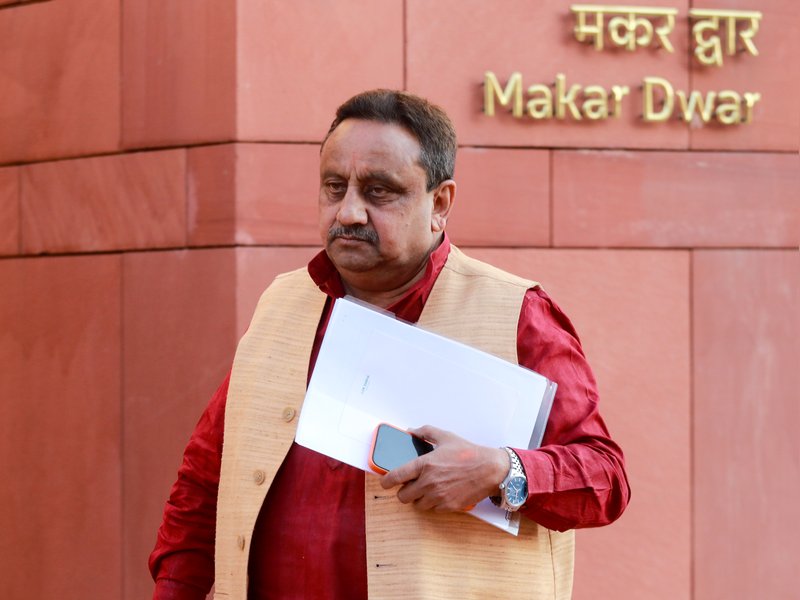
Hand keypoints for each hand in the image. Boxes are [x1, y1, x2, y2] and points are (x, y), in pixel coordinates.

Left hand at [379, 425, 509, 512]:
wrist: (490, 469)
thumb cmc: (469, 453)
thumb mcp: (445, 436)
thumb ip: (425, 432)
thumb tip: (411, 431)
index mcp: (425, 464)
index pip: (396, 476)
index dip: (386, 481)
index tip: (385, 482)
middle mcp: (429, 482)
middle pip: (403, 496)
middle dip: (403, 491)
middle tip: (410, 485)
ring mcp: (438, 496)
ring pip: (417, 505)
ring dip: (418, 499)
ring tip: (426, 489)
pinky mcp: (448, 506)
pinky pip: (432, 509)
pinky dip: (433, 503)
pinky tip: (439, 493)